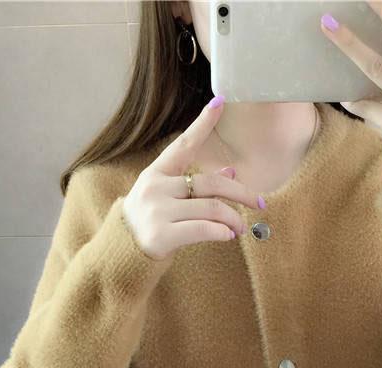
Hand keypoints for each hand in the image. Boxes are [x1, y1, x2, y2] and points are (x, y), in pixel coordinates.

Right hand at [123, 97, 265, 260]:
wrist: (122, 254)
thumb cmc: (151, 224)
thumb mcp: (168, 200)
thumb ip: (196, 187)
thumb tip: (230, 172)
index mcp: (156, 173)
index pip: (184, 144)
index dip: (203, 123)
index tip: (221, 101)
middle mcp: (156, 188)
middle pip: (210, 183)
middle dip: (241, 193)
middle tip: (260, 203)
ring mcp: (157, 211)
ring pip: (211, 208)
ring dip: (234, 219)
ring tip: (241, 228)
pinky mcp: (161, 235)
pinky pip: (203, 229)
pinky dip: (221, 232)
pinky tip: (227, 235)